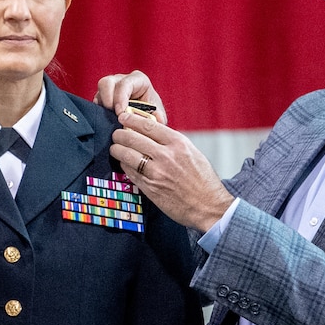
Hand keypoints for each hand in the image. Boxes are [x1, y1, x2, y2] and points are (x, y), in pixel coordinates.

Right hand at [94, 70, 166, 123]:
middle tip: (112, 115)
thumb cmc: (151, 113)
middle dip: (107, 100)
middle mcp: (121, 80)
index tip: (120, 113)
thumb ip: (159, 118)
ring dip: (101, 107)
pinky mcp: (100, 99)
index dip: (120, 98)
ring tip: (109, 119)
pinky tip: (105, 122)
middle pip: (106, 83)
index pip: (125, 84)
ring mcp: (109, 89)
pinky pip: (94, 103)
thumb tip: (157, 118)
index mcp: (138, 80)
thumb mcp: (158, 115)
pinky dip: (98, 113)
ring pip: (98, 92)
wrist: (144, 119)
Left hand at [110, 111, 233, 231]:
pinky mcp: (150, 188)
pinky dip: (124, 165)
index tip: (123, 117)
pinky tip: (124, 163)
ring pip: (127, 155)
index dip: (131, 120)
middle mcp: (166, 156)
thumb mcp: (192, 153)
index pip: (148, 126)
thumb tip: (152, 132)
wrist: (208, 207)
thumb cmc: (203, 180)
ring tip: (115, 148)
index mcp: (178, 144)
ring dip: (117, 150)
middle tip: (116, 134)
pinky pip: (130, 172)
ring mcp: (156, 173)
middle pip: (133, 138)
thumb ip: (172, 142)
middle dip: (119, 135)